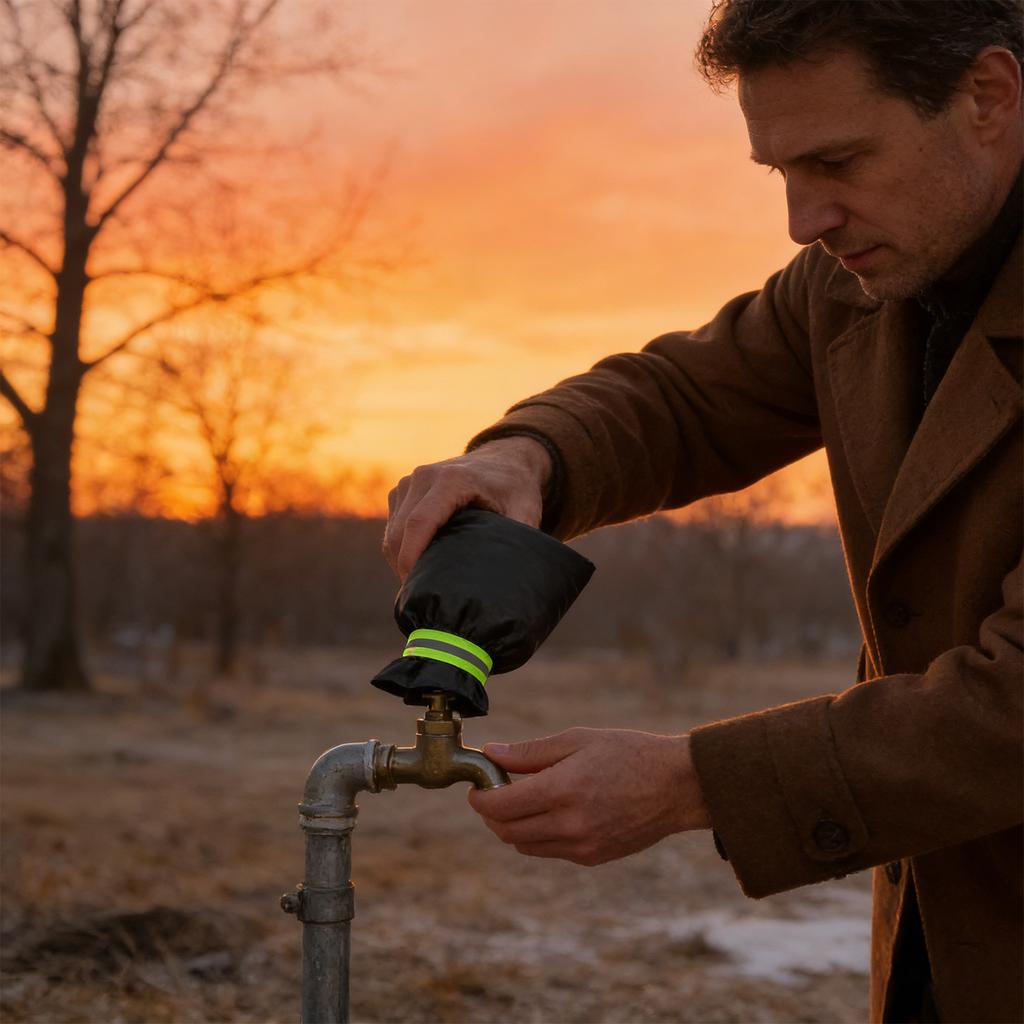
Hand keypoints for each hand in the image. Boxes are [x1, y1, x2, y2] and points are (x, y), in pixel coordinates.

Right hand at [383, 436, 552, 578]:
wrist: (504, 460)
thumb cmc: (516, 488)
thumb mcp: (526, 511)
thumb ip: (518, 539)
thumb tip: (509, 579)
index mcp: (452, 480)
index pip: (419, 523)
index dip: (412, 559)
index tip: (416, 588)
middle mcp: (424, 477)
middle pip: (400, 533)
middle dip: (405, 568)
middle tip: (424, 597)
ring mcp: (409, 482)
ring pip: (392, 533)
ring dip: (401, 561)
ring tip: (424, 584)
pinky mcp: (402, 490)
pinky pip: (393, 527)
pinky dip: (401, 549)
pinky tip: (422, 564)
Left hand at [467, 727, 710, 865]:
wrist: (676, 786)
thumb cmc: (628, 753)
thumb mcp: (577, 740)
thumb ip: (530, 752)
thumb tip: (491, 754)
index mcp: (562, 790)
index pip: (500, 806)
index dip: (480, 798)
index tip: (477, 786)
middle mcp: (569, 825)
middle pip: (506, 832)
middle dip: (491, 813)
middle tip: (495, 792)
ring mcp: (581, 846)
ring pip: (524, 845)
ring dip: (512, 826)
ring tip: (524, 799)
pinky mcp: (592, 858)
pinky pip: (549, 851)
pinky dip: (538, 835)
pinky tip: (551, 812)